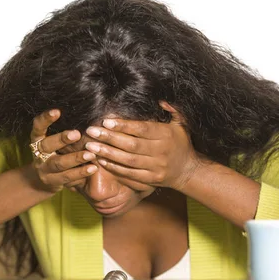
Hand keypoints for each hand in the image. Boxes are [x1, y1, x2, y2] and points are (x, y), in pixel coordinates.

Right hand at [28, 109, 97, 192]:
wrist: (43, 181)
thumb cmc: (55, 153)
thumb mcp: (55, 142)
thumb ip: (66, 131)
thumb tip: (88, 113)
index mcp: (37, 139)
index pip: (38, 127)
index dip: (45, 119)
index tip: (57, 111)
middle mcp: (38, 153)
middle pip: (47, 145)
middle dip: (61, 139)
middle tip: (77, 134)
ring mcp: (44, 169)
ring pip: (59, 164)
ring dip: (75, 158)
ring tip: (91, 154)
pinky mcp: (53, 182)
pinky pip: (67, 178)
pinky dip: (81, 173)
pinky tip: (93, 168)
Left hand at [84, 102, 202, 190]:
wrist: (188, 170)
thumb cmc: (180, 143)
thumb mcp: (181, 123)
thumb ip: (172, 110)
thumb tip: (159, 99)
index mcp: (166, 136)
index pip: (142, 129)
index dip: (123, 126)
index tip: (106, 121)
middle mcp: (161, 152)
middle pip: (132, 145)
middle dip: (109, 138)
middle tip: (91, 131)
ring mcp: (156, 168)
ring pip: (129, 161)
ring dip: (108, 153)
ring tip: (90, 147)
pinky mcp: (151, 180)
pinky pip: (130, 174)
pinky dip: (115, 168)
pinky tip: (101, 161)